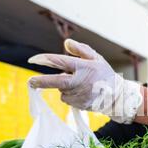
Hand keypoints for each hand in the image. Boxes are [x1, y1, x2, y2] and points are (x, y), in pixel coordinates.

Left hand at [28, 39, 142, 123]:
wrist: (117, 96)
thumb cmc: (105, 74)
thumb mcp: (96, 58)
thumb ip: (81, 50)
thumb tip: (66, 43)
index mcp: (83, 67)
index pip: (61, 61)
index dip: (45, 60)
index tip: (33, 60)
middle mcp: (80, 82)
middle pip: (56, 81)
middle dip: (41, 81)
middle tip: (30, 82)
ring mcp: (80, 95)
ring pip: (62, 90)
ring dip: (64, 86)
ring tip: (79, 83)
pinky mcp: (79, 104)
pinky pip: (67, 98)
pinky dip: (69, 94)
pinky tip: (80, 92)